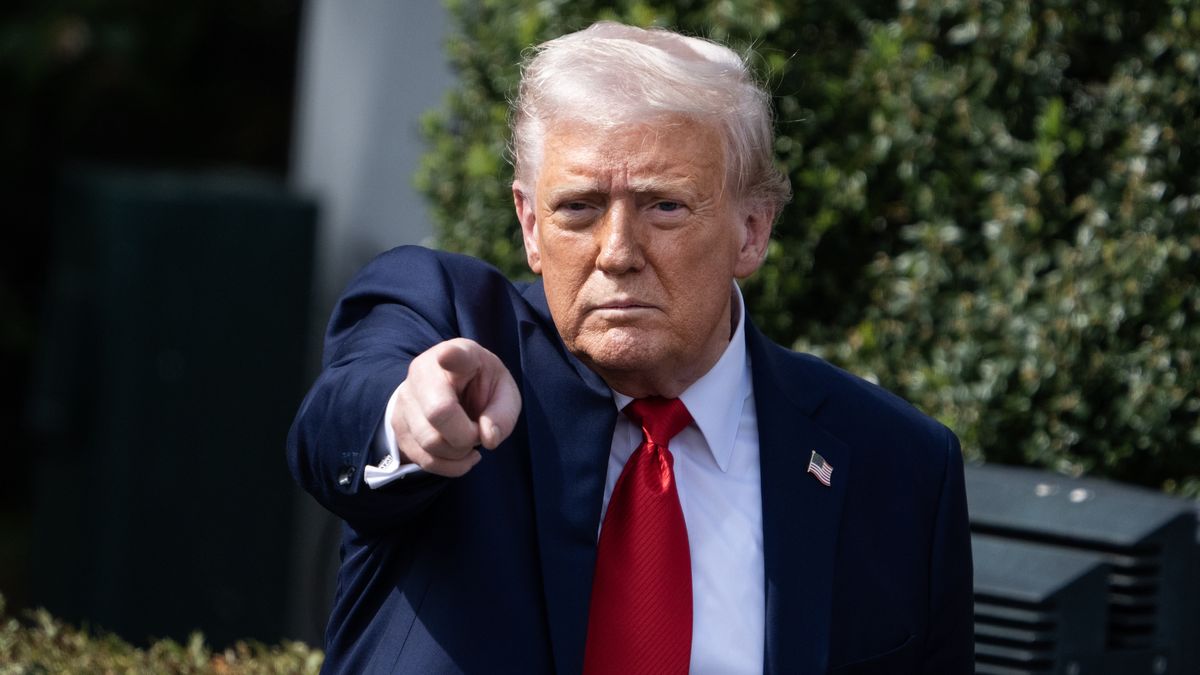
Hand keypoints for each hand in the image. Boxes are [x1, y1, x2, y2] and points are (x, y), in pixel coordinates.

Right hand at [391, 338, 521, 476]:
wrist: (451, 389)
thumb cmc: (481, 387)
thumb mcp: (504, 393)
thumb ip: (503, 415)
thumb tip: (488, 438)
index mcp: (459, 355)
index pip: (453, 355)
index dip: (451, 357)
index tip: (447, 355)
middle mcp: (424, 372)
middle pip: (439, 413)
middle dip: (467, 435)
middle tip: (477, 430)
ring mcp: (405, 399)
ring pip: (430, 442)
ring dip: (458, 453)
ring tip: (468, 441)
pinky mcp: (398, 425)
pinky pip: (424, 459)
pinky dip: (449, 466)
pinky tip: (460, 455)